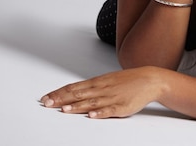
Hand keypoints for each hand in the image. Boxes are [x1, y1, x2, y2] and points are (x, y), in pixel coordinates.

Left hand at [40, 67, 164, 118]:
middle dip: (61, 99)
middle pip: (78, 94)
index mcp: (98, 82)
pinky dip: (100, 113)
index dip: (59, 93)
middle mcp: (102, 89)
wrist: (150, 80)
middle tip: (47, 104)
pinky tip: (92, 115)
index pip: (74, 87)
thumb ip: (92, 87)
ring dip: (77, 106)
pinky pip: (109, 110)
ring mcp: (112, 98)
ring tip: (64, 109)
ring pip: (91, 102)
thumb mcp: (108, 80)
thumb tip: (75, 92)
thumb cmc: (129, 81)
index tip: (46, 98)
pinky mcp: (122, 107)